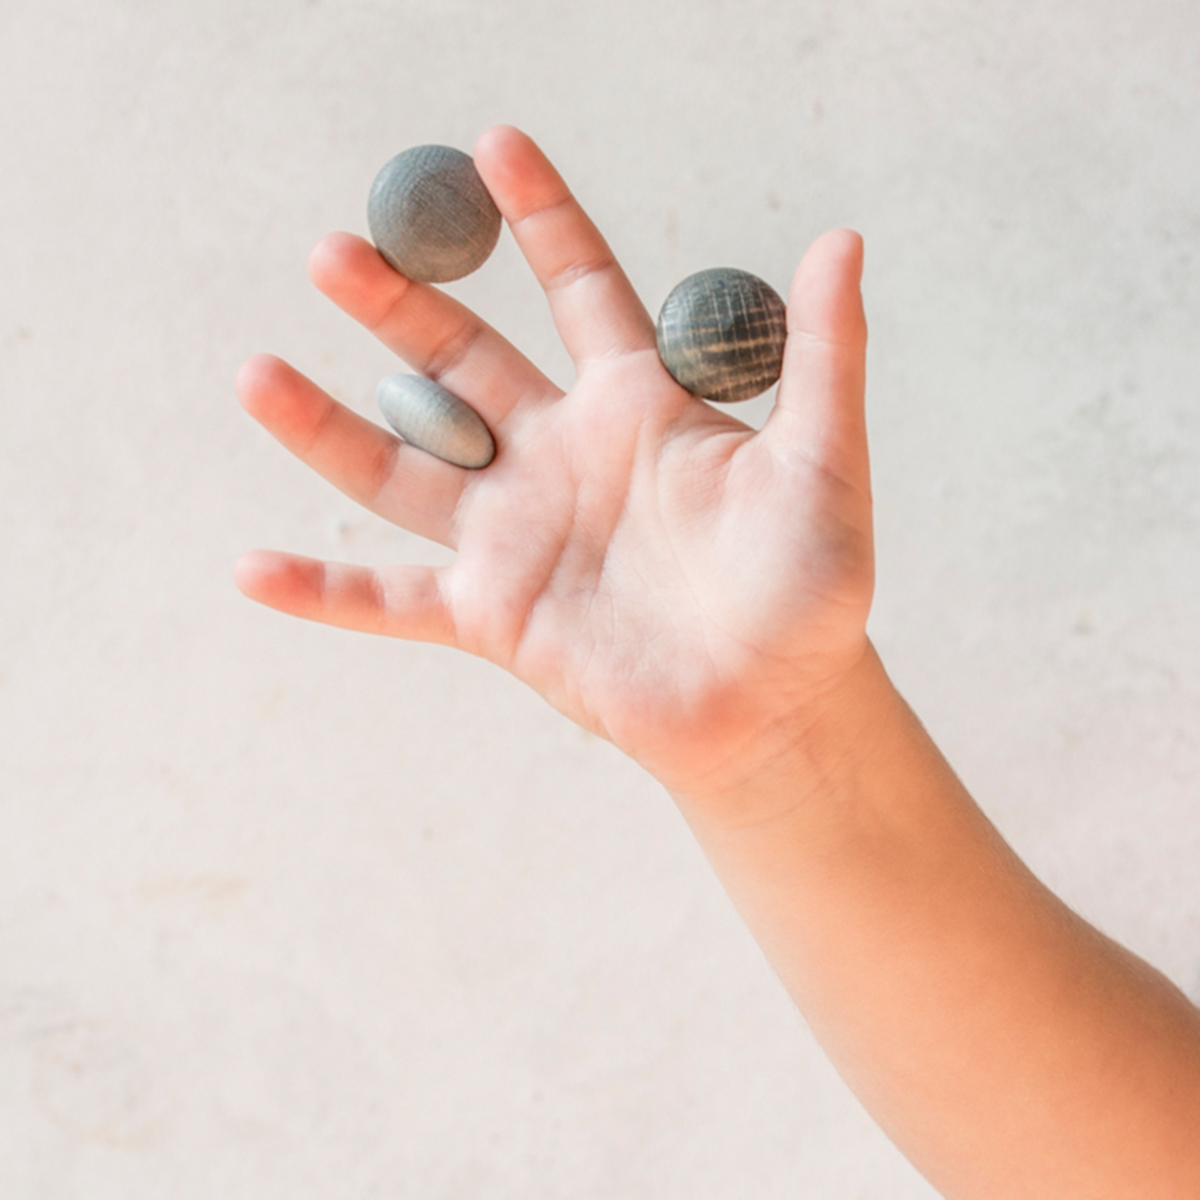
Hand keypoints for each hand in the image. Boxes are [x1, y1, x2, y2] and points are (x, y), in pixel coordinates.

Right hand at [235, 126, 872, 799]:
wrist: (777, 704)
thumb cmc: (811, 587)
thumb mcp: (823, 464)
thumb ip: (824, 354)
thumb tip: (842, 237)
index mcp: (636, 407)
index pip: (577, 288)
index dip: (540, 217)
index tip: (496, 143)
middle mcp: (561, 459)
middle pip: (462, 365)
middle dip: (400, 307)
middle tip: (336, 251)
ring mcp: (518, 537)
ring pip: (403, 469)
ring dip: (327, 427)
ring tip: (256, 371)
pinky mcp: (493, 616)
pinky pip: (391, 599)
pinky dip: (323, 591)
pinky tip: (250, 569)